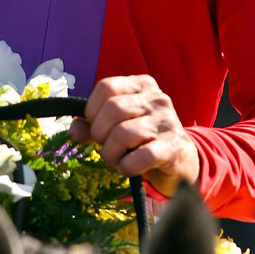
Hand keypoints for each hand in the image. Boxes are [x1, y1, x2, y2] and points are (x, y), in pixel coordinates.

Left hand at [70, 74, 199, 196]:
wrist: (181, 161)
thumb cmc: (143, 139)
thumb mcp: (117, 125)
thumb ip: (92, 124)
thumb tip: (73, 131)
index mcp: (142, 85)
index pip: (106, 87)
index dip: (92, 109)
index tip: (95, 126)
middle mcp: (157, 98)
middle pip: (113, 109)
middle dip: (100, 133)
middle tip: (105, 146)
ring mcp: (167, 121)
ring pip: (123, 133)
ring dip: (111, 153)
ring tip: (116, 159)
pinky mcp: (173, 147)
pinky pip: (141, 157)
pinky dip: (127, 166)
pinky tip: (128, 168)